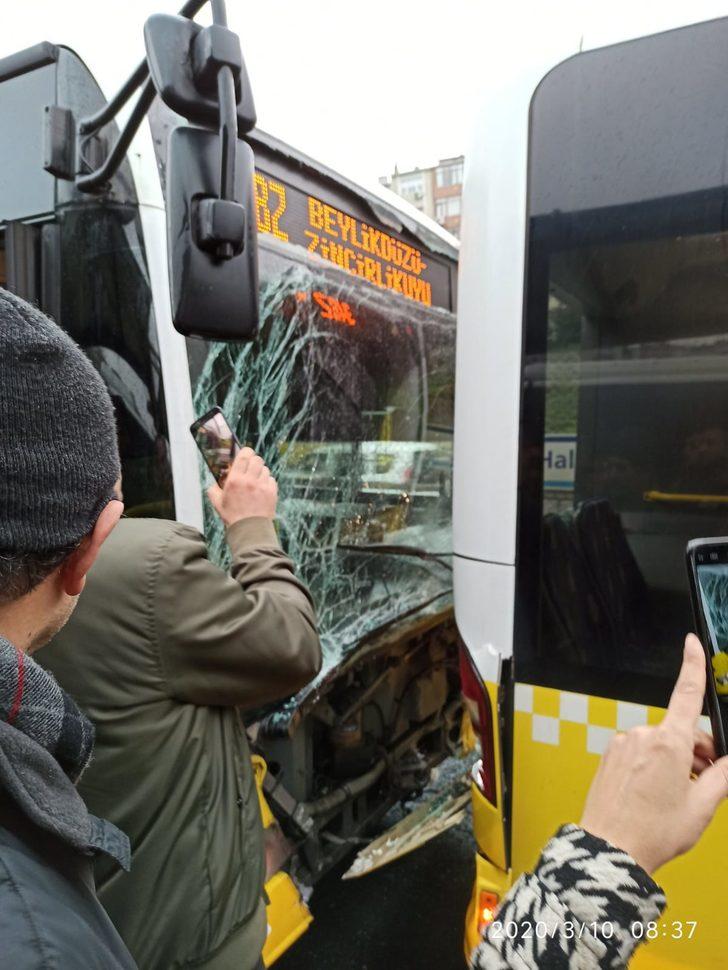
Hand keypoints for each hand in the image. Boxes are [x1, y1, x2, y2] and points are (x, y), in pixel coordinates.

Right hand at [207, 446, 277, 526]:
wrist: (249, 530)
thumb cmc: (233, 517)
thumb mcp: (217, 503)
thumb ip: (213, 491)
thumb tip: (213, 484)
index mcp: (235, 480)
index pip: (244, 455)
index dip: (246, 451)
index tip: (245, 454)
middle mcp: (250, 481)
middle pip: (257, 459)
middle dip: (254, 461)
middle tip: (251, 467)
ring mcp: (262, 486)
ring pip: (265, 469)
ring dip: (261, 472)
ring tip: (256, 481)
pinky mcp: (272, 492)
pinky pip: (272, 480)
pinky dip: (268, 482)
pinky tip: (262, 489)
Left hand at [580, 634, 727, 873]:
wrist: (610, 850)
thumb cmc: (653, 832)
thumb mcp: (702, 807)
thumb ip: (722, 777)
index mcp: (669, 742)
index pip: (686, 693)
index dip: (692, 664)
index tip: (692, 642)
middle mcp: (643, 736)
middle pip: (681, 731)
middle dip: (697, 752)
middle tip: (703, 784)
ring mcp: (623, 744)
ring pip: (661, 745)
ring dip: (675, 762)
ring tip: (677, 797)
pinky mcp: (610, 755)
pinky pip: (640, 753)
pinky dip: (653, 766)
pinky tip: (655, 793)